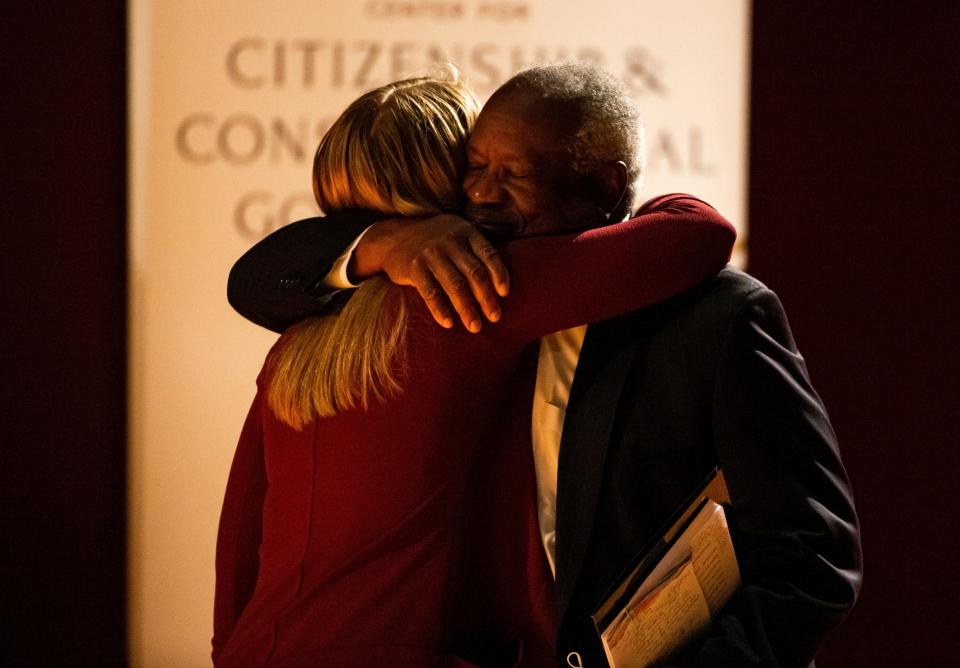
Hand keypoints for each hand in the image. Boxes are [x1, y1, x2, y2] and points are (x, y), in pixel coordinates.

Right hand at [350, 214, 509, 331]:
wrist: (391, 238)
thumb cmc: (432, 241)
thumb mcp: (455, 234)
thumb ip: (474, 251)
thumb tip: (499, 283)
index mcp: (466, 232)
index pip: (489, 254)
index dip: (499, 274)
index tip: (504, 294)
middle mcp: (450, 241)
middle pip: (474, 273)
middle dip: (486, 298)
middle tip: (495, 318)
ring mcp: (431, 254)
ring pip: (455, 285)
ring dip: (467, 309)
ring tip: (475, 327)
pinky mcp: (414, 267)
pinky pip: (431, 292)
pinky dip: (440, 310)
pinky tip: (448, 323)